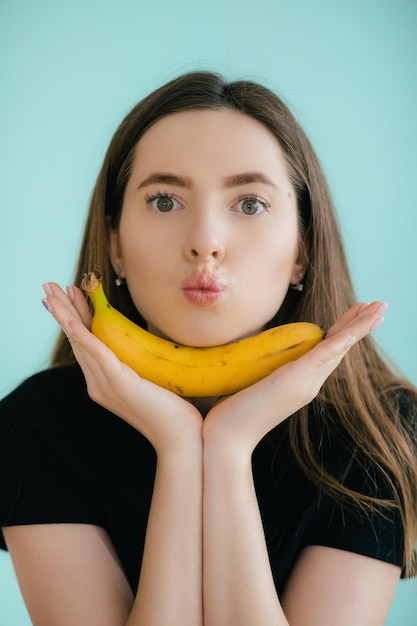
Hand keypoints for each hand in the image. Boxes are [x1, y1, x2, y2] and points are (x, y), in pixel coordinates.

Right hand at [42, 283, 202, 453]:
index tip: (67, 296)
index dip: (74, 318)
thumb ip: (139, 366)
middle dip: (63, 310)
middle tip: (48, 286)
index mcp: (104, 383)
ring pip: (82, 343)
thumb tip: (143, 346)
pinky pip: (98, 355)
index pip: (85, 344)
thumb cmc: (172, 412)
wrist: (181, 439)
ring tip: (56, 292)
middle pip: (77, 340)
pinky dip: (84, 337)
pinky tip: (74, 322)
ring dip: (67, 315)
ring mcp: (107, 386)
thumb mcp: (151, 382)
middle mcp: (99, 384)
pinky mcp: (120, 385)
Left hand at [203, 301, 387, 454]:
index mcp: (303, 382)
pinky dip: (338, 344)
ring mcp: (304, 384)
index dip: (346, 329)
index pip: (329, 349)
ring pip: (338, 349)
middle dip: (362, 324)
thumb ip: (264, 368)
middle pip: (341, 347)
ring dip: (359, 327)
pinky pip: (321, 359)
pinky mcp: (293, 382)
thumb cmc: (235, 412)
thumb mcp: (253, 383)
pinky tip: (352, 332)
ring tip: (379, 309)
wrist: (228, 438)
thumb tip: (260, 352)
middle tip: (381, 305)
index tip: (358, 311)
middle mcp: (309, 383)